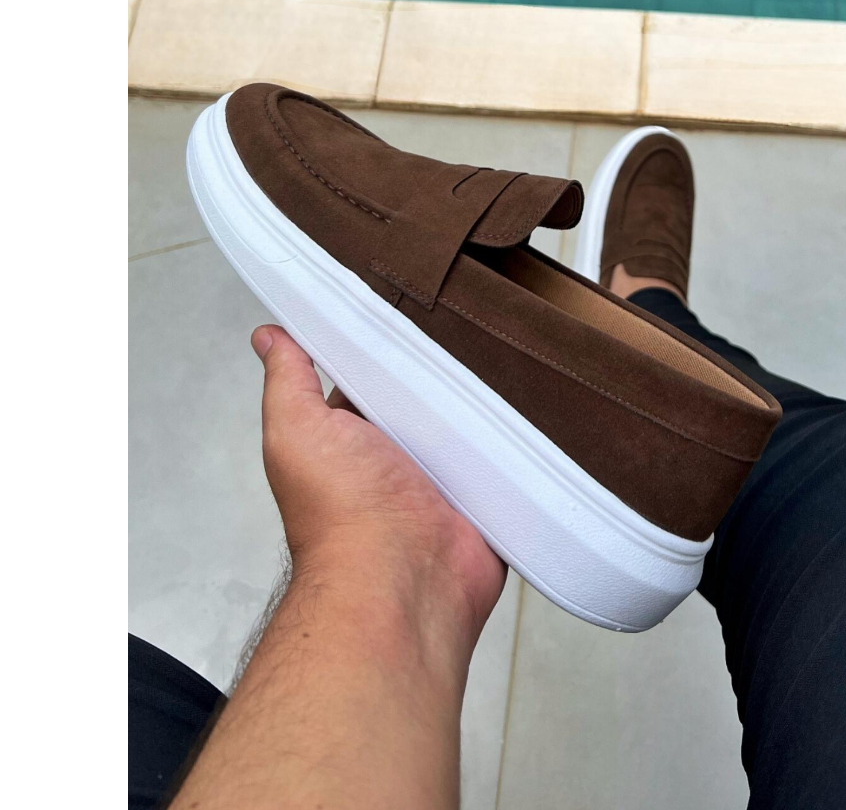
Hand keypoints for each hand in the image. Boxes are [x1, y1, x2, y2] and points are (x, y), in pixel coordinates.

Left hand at [251, 324, 506, 641]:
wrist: (402, 581)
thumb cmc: (340, 512)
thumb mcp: (297, 430)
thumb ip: (287, 381)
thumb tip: (269, 336)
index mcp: (350, 439)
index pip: (370, 379)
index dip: (384, 347)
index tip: (409, 306)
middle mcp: (395, 459)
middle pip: (425, 399)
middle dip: (442, 371)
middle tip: (473, 324)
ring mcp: (442, 480)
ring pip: (467, 426)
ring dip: (482, 403)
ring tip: (512, 352)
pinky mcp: (483, 498)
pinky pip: (504, 459)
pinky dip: (513, 440)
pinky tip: (534, 404)